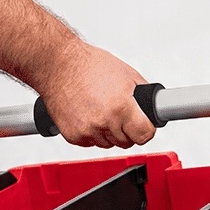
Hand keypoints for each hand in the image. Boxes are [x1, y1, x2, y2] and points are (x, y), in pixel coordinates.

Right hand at [37, 39, 156, 148]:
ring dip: (108, 132)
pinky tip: (88, 115)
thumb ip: (142, 93)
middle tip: (119, 114)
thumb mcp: (125, 73)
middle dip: (127, 130)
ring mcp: (88, 131)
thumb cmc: (87, 65)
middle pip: (127, 142)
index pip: (145, 135)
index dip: (146, 130)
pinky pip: (91, 143)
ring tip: (101, 110)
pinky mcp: (74, 136)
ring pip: (109, 144)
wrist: (57, 65)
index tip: (144, 126)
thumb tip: (153, 106)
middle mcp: (105, 121)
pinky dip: (91, 133)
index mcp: (121, 106)